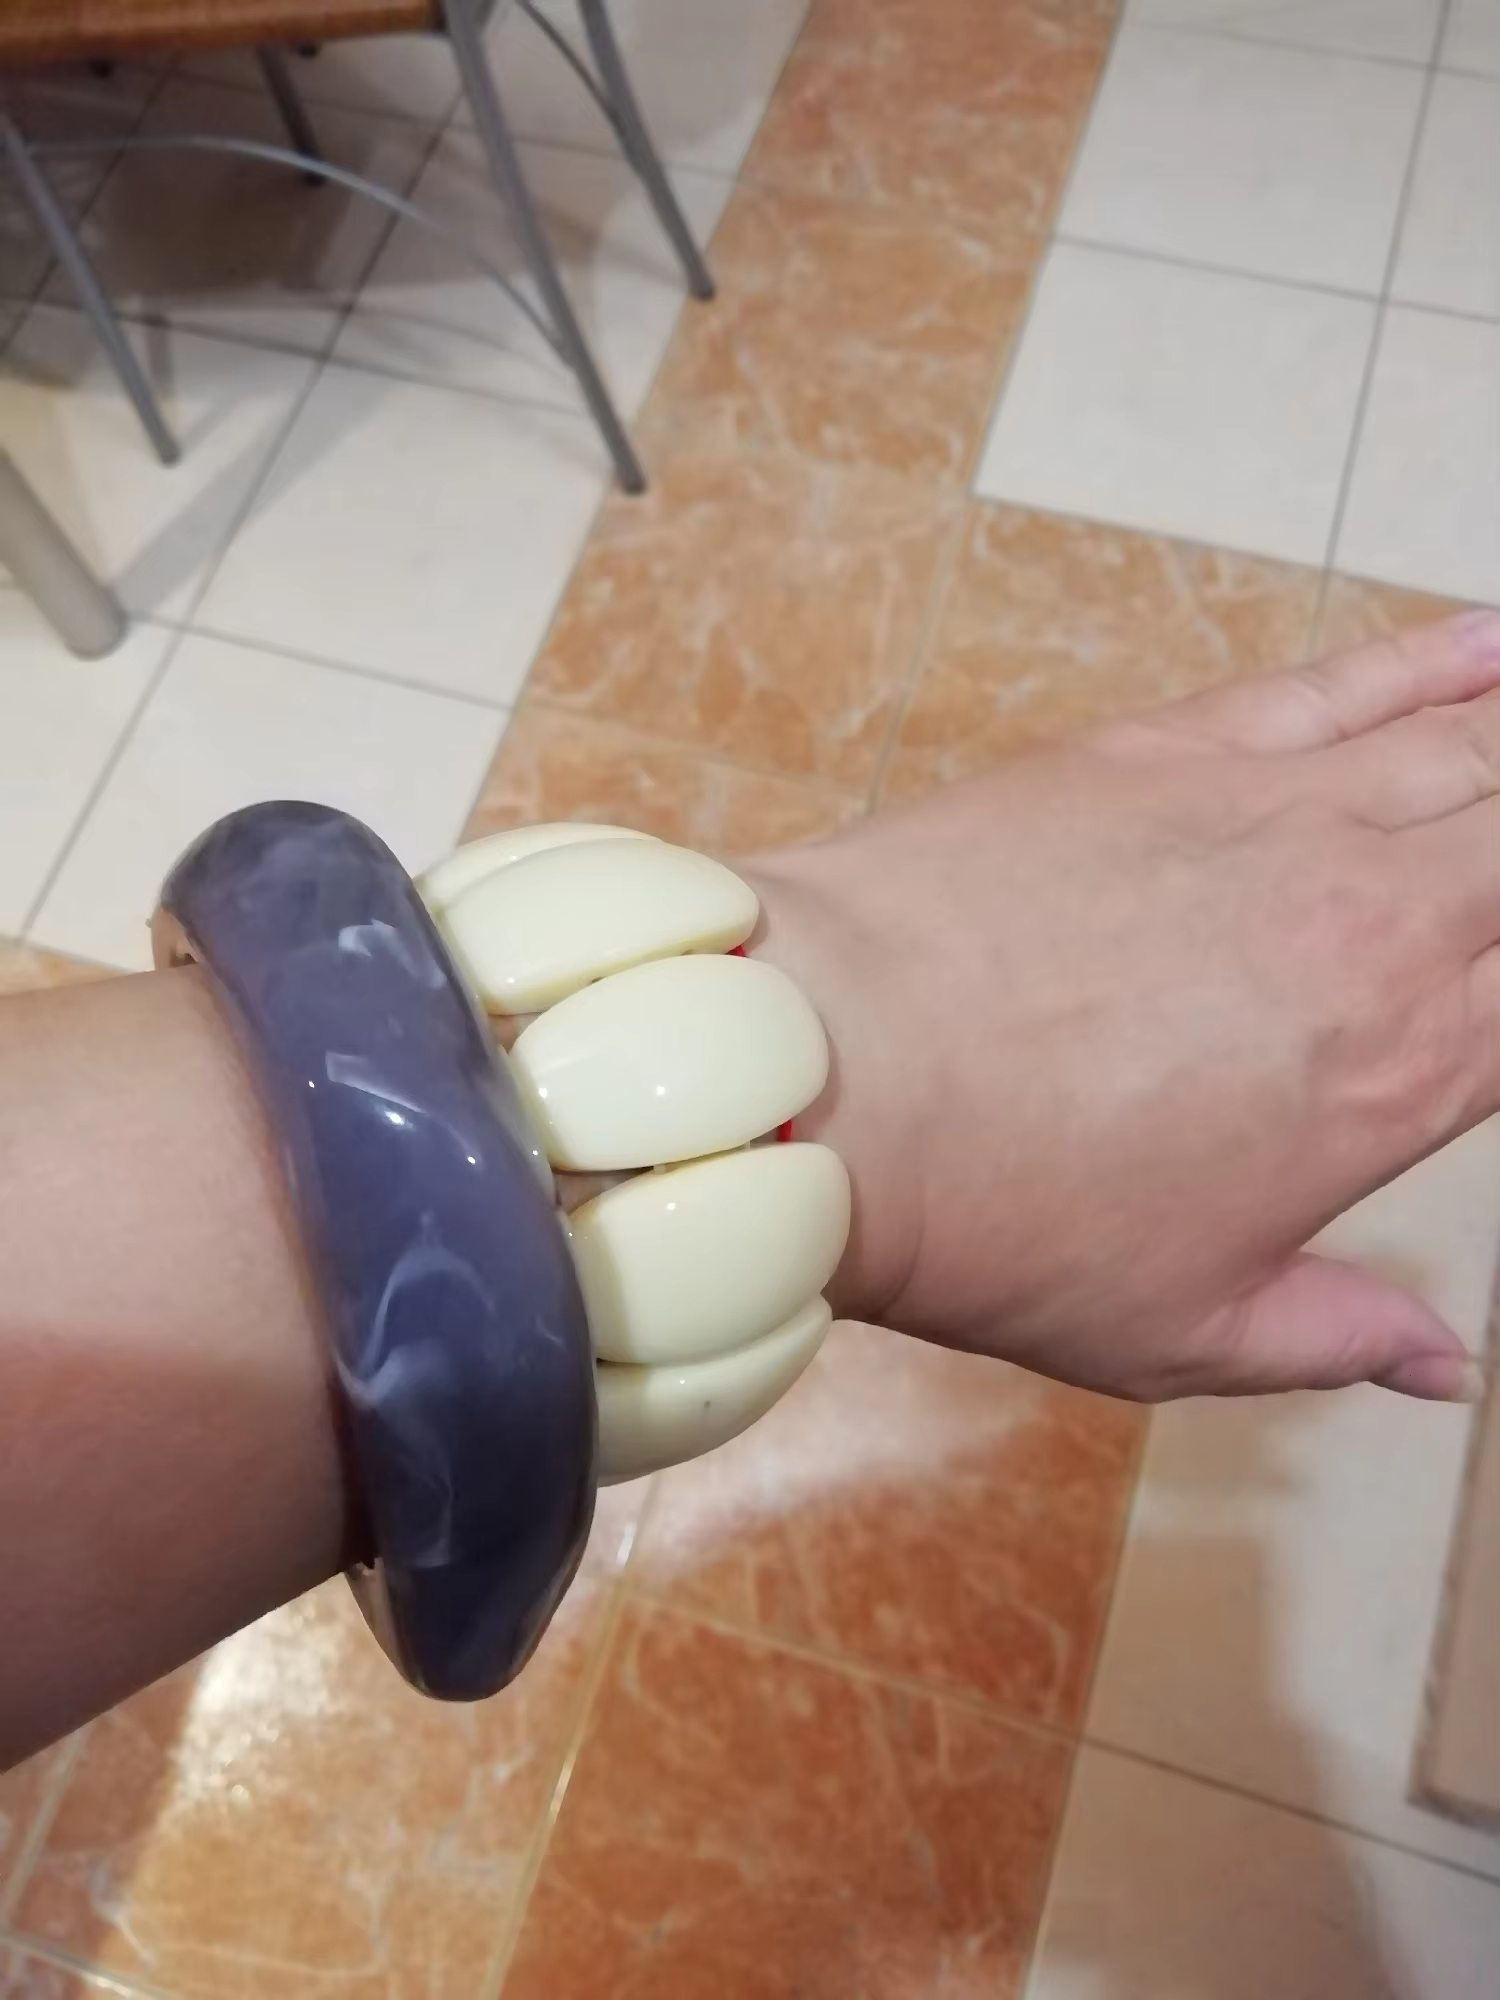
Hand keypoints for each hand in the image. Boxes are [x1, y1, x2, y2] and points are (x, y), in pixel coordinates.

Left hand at [748, 613, 1499, 1402]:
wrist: (831, 1075)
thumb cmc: (995, 1219)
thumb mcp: (1179, 1331)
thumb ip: (1335, 1334)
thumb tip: (1440, 1365)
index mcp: (1402, 1074)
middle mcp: (1378, 924)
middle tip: (1495, 911)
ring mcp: (1281, 814)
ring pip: (1471, 755)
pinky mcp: (1179, 745)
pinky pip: (1350, 681)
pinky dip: (1442, 660)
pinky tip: (1497, 647)